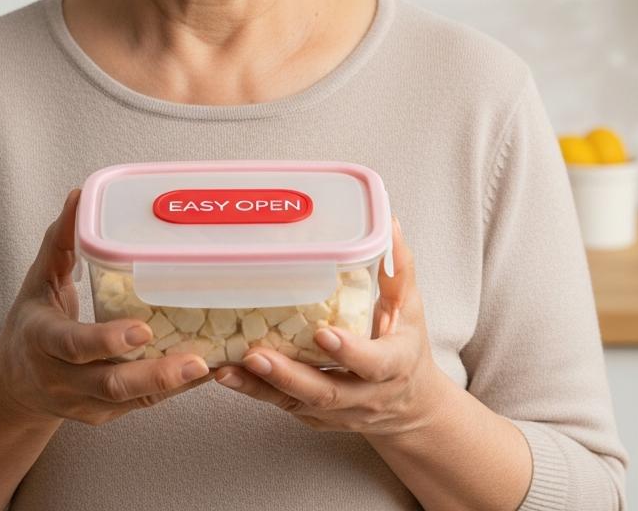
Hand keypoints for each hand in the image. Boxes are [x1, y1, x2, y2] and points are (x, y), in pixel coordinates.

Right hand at [0, 188, 214, 427]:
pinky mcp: (102, 415)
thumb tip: (79, 196)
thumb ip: (60, 240)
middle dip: (153, 374)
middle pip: (109, 384)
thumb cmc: (31, 321)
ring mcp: (83, 403)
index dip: (106, 340)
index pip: (73, 345)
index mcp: (42, 340)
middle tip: (196, 360)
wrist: (13, 384)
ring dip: (172, 386)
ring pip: (129, 400)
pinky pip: (139, 406)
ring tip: (210, 366)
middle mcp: (61, 379)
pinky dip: (172, 392)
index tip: (142, 329)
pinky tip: (203, 373)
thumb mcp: (38, 279)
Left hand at [213, 216, 445, 437]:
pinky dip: (255, 392)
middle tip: (255, 354)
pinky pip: (284, 406)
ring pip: (297, 404)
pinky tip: (227, 375)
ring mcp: (338, 412)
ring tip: (227, 369)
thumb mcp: (409, 307)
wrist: (410, 406)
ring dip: (261, 387)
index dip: (349, 351)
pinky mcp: (316, 417)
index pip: (373, 364)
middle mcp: (365, 396)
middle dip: (288, 376)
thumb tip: (387, 221)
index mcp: (393, 366)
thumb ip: (397, 267)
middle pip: (325, 392)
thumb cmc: (406, 345)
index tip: (322, 332)